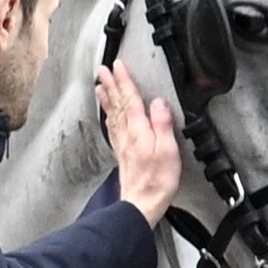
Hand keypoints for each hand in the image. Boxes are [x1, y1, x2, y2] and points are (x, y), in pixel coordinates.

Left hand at [95, 61, 181, 225]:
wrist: (142, 202)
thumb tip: (158, 102)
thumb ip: (163, 124)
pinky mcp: (122, 153)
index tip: (118, 65)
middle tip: (102, 70)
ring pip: (112, 114)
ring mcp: (122, 144)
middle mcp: (126, 135)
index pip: (130, 99)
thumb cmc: (157, 180)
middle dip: (110, 84)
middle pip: (116, 104)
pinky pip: (112, 128)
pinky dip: (108, 116)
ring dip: (106, 98)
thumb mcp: (168, 150)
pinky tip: (107, 115)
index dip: (123, 80)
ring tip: (100, 86)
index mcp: (138, 130)